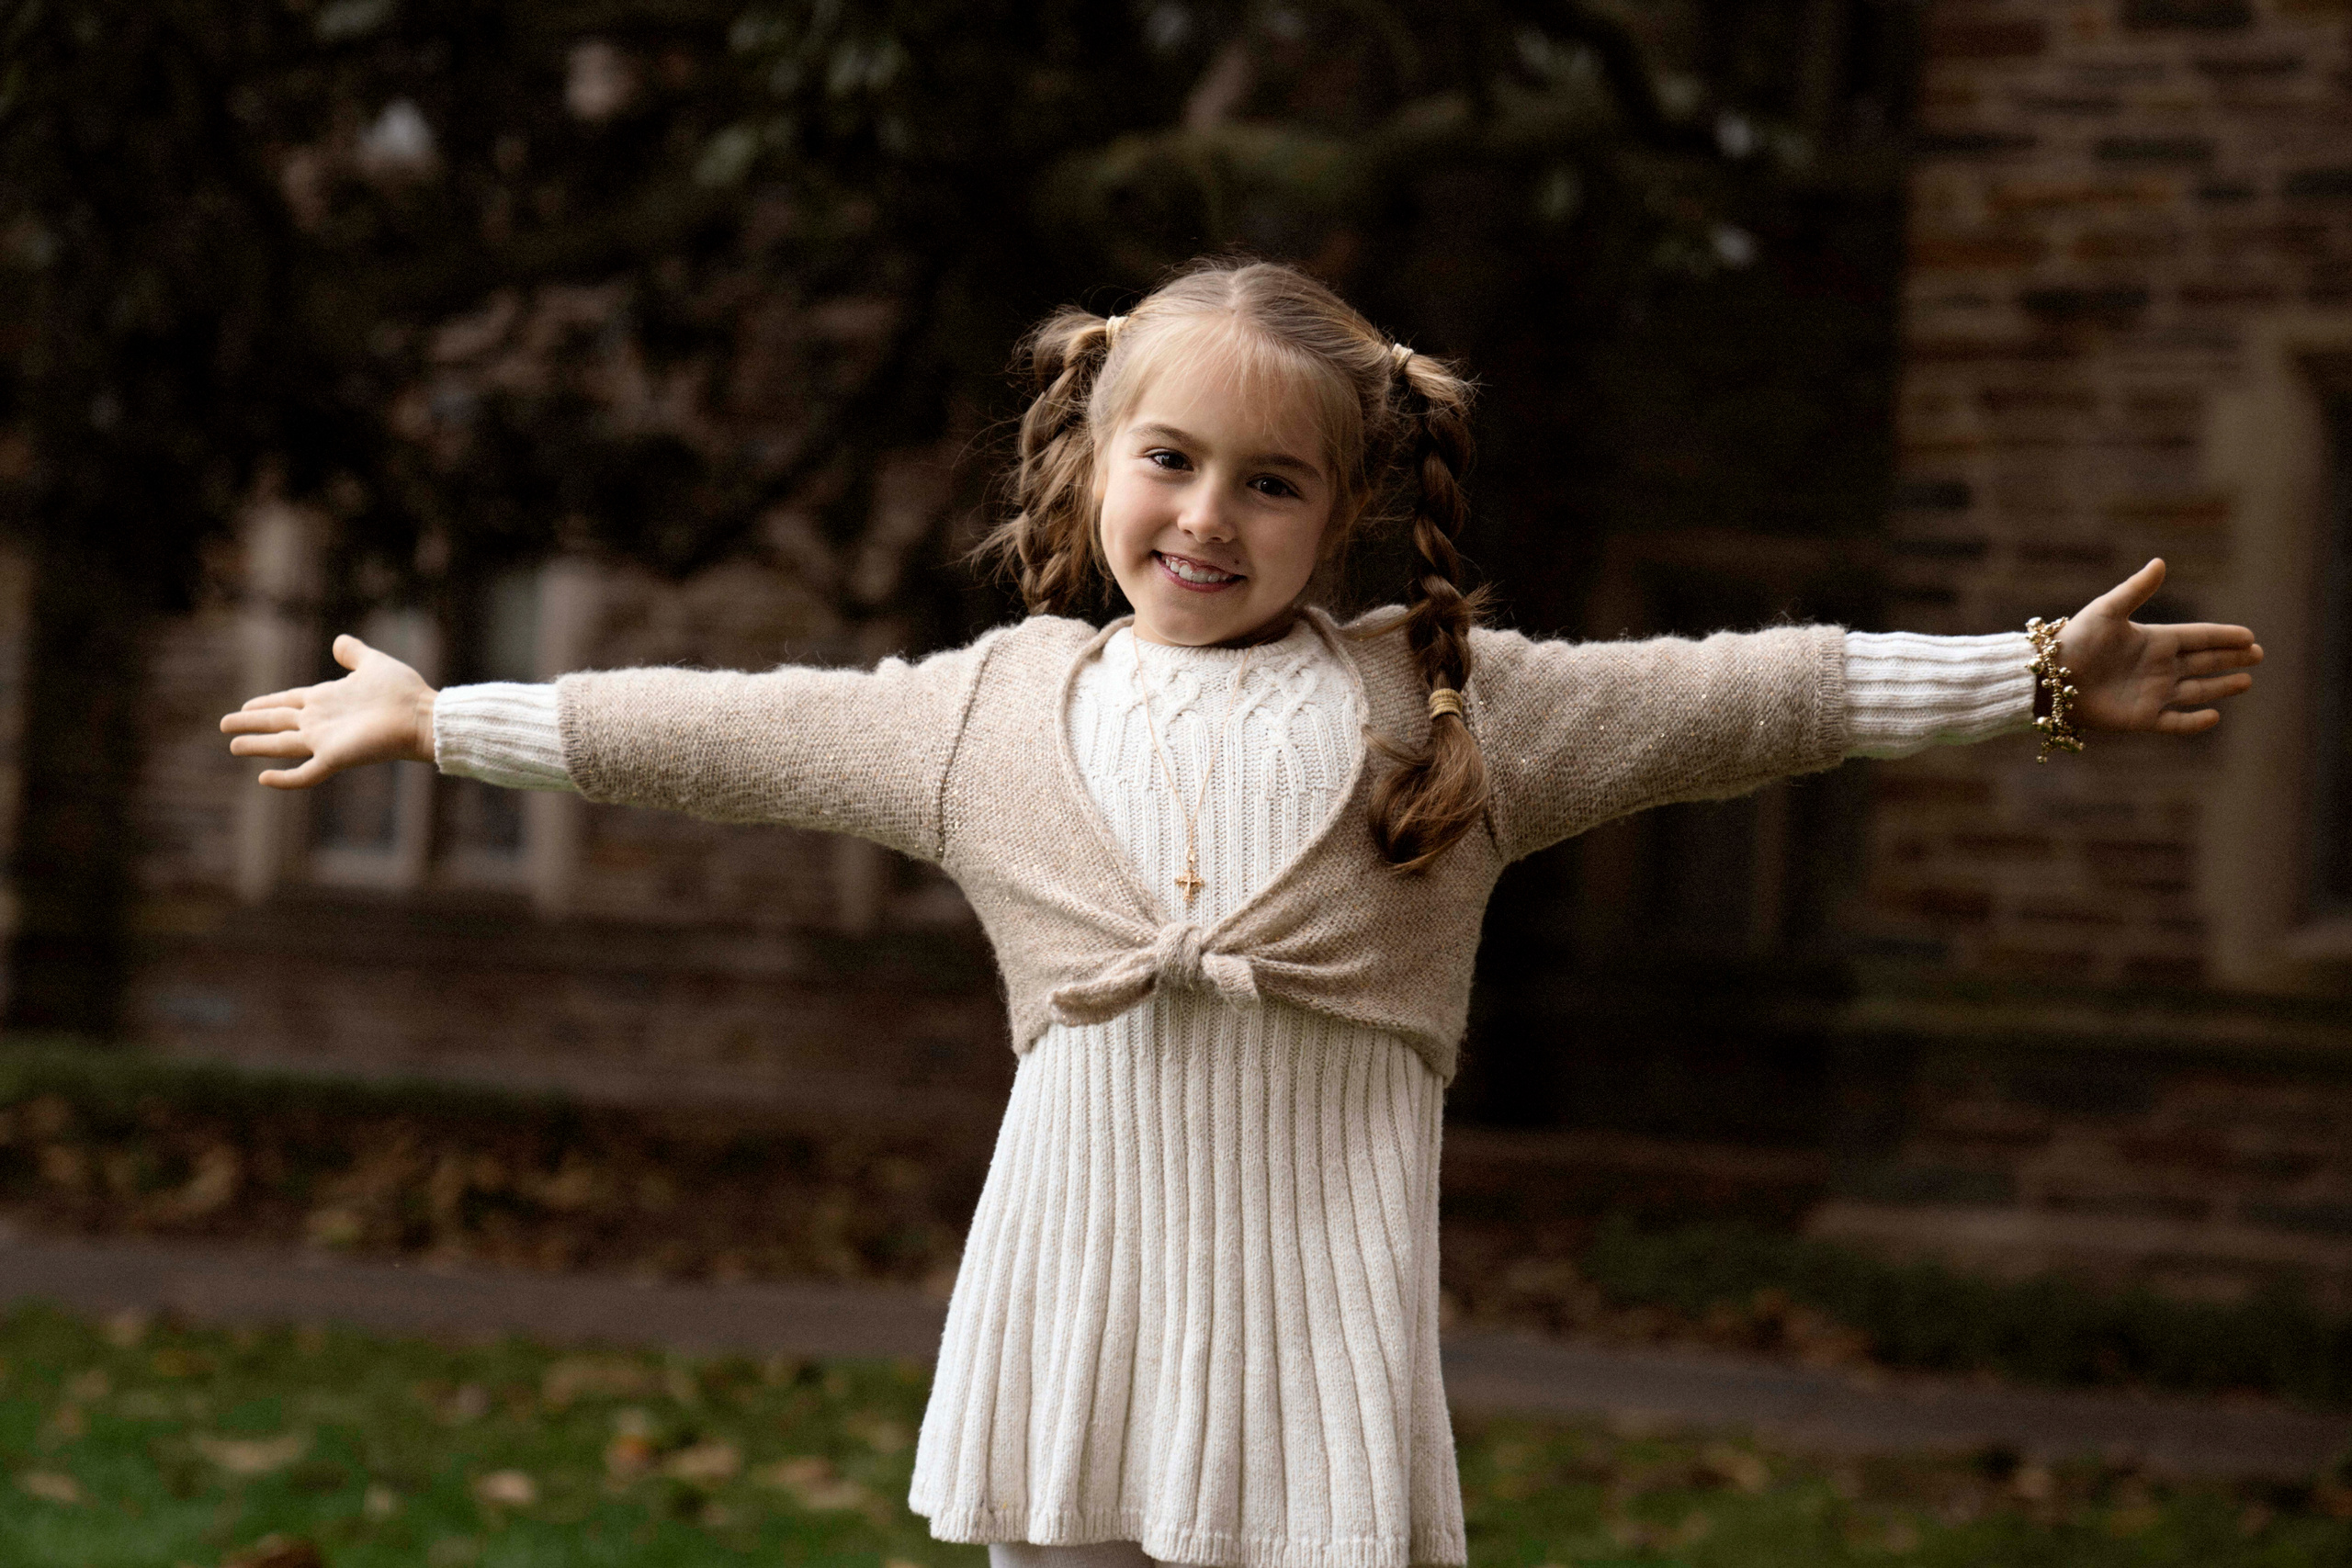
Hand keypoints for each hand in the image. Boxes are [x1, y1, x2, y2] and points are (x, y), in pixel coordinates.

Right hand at [220, 634, 437, 787]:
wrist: (423, 715)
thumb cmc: (404, 691)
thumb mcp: (373, 664)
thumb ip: (354, 653)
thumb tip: (339, 641)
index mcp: (327, 698)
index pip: (289, 701)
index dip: (267, 702)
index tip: (246, 703)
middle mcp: (321, 720)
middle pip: (278, 721)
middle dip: (251, 722)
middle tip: (224, 724)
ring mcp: (326, 740)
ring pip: (282, 745)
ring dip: (257, 745)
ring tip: (233, 745)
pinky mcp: (335, 757)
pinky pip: (305, 773)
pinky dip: (285, 780)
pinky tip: (264, 779)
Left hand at [2053, 558, 2260, 734]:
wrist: (2048, 678)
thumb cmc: (2075, 641)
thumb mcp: (2106, 611)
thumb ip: (2135, 590)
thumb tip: (2160, 562)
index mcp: (2153, 640)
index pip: (2198, 637)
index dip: (2224, 636)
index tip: (2249, 635)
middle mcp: (2157, 667)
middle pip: (2203, 662)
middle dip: (2230, 658)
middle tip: (2259, 655)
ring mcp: (2151, 693)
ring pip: (2196, 690)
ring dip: (2221, 687)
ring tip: (2246, 681)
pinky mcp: (2140, 718)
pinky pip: (2174, 721)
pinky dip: (2194, 721)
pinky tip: (2214, 716)